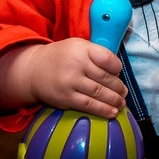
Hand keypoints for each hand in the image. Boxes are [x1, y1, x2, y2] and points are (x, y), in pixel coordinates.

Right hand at [0, 38, 127, 118]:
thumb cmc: (61, 57)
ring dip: (114, 100)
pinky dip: (102, 110)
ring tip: (121, 103)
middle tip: (124, 92)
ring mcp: (71, 82)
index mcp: (82, 49)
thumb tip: (116, 70)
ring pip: (99, 93)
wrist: (33, 70)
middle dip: (118, 87)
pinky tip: (112, 112)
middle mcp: (77, 65)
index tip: (120, 72)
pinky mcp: (66, 98)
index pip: (106, 58)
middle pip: (105, 78)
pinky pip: (88, 105)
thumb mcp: (78, 46)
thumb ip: (95, 53)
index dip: (117, 67)